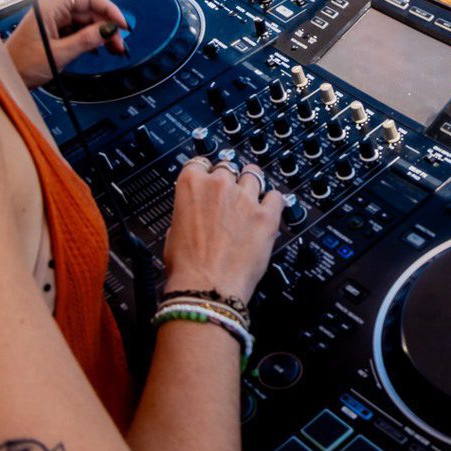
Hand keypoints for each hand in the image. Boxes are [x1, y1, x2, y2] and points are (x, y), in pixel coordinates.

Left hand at [6, 0, 128, 87]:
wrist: (5, 77)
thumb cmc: (21, 64)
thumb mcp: (58, 54)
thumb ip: (86, 40)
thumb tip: (108, 30)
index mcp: (50, 8)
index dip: (108, 9)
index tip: (121, 24)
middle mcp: (52, 10)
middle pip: (88, 10)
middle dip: (106, 25)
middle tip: (119, 42)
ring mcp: (53, 20)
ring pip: (85, 21)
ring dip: (100, 33)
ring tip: (113, 48)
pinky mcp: (54, 31)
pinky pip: (78, 29)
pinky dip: (90, 38)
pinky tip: (99, 47)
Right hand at [162, 159, 282, 304]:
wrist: (207, 288)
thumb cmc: (187, 268)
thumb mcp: (173, 233)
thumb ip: (187, 212)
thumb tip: (194, 213)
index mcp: (191, 185)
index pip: (200, 162)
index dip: (205, 172)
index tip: (209, 178)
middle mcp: (220, 185)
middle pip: (228, 167)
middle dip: (228, 180)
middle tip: (228, 196)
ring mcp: (245, 198)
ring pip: (254, 175)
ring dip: (251, 185)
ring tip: (251, 198)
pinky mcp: (267, 215)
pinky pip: (277, 196)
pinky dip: (273, 201)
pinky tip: (269, 208)